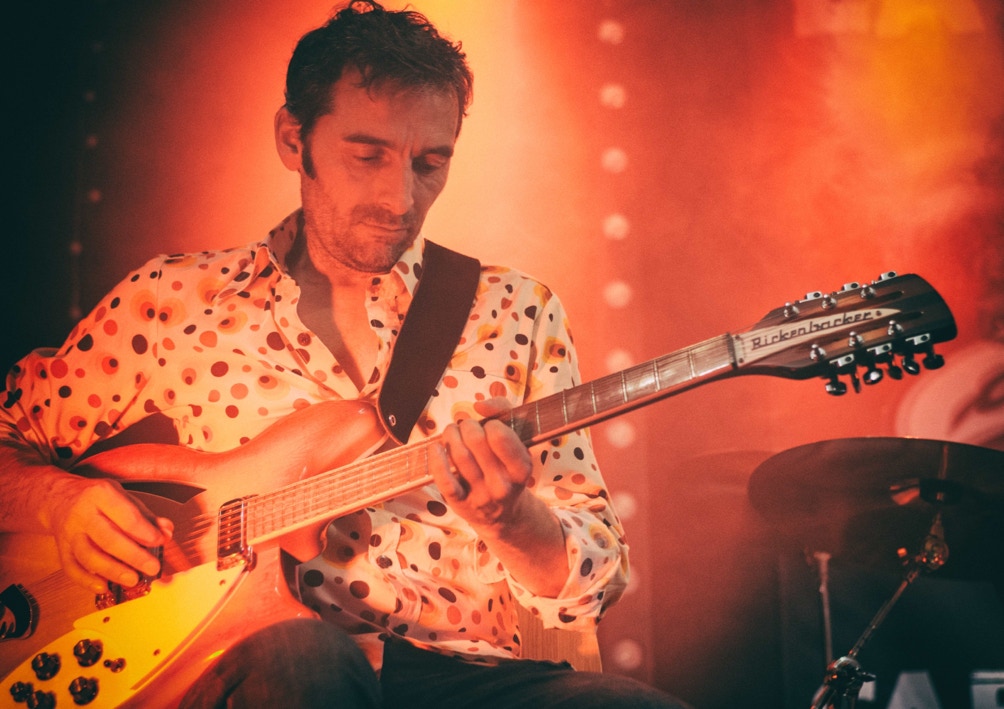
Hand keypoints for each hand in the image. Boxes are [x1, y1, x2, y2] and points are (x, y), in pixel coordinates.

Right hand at [46, 475, 172, 593]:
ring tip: (133, 580)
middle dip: (132, 556)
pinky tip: (104, 587)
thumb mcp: (124, 498)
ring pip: (89, 556)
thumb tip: (167, 532)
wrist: (60, 499)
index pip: (125, 516)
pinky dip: (87, 581)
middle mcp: (82, 514)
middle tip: (152, 568)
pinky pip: (71, 568)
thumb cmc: (100, 500)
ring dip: (112, 571)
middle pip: (107, 539)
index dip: (144, 531)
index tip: (160, 542)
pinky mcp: (61, 550)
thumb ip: (147, 517)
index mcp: (101, 495)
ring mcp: (69, 533)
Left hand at [429, 398, 532, 530]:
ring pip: (459, 455)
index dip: (491, 424)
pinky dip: (436, 459)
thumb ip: (504, 412)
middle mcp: (502, 485)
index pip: (500, 436)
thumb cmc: (507, 466)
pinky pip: (444, 480)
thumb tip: (479, 406)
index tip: (490, 426)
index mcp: (521, 469)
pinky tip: (436, 447)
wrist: (503, 514)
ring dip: (451, 435)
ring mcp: (481, 496)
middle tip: (467, 427)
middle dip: (468, 426)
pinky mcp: (460, 504)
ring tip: (452, 432)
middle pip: (475, 440)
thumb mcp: (518, 442)